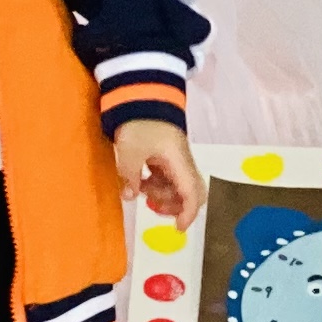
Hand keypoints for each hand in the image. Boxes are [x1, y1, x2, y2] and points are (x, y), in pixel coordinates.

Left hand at [112, 118, 204, 232]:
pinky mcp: (166, 151)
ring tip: (139, 188)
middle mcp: (182, 161)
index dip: (188, 214)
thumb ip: (130, 177)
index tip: (177, 229)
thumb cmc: (139, 122)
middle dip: (173, 205)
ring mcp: (175, 156)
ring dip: (161, 193)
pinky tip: (138, 179)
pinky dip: (156, 182)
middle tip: (151, 206)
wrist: (142, 92)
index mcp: (179, 162)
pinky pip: (166, 174)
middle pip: (189, 191)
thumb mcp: (129, 152)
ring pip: (176, 184)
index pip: (192, 194)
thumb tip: (129, 196)